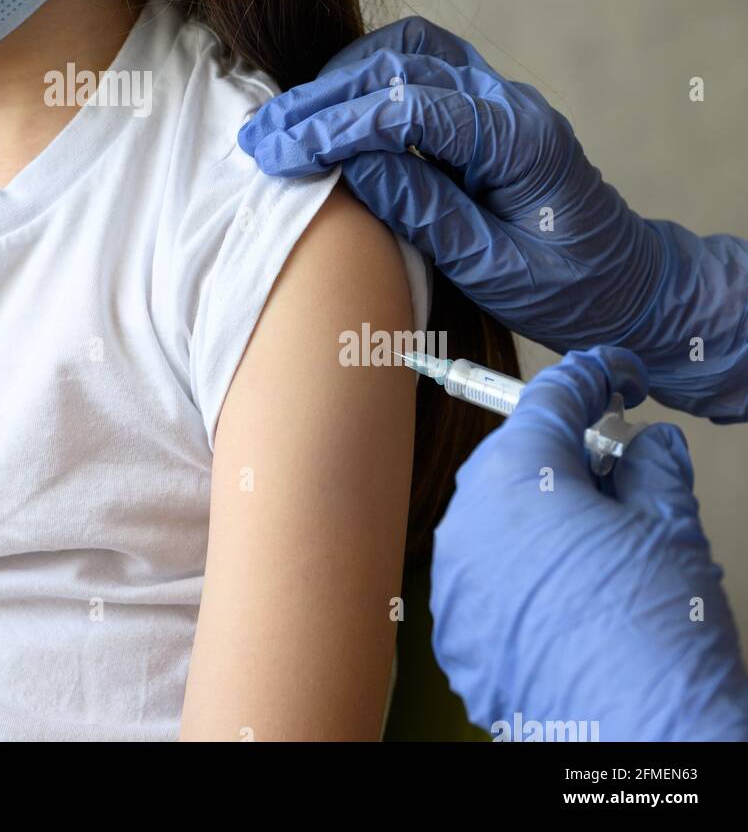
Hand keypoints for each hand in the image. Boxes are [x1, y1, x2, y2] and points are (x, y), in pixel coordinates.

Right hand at [238, 16, 747, 420]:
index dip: (334, 127)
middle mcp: (509, 102)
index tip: (278, 153)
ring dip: (340, 78)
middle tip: (262, 137)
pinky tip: (329, 114)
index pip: (408, 109)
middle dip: (321, 99)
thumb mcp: (498, 272)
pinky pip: (416, 65)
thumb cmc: (572, 290)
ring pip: (406, 48)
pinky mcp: (481, 105)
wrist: (631, 286)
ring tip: (289, 123)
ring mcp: (497, 95)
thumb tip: (352, 166)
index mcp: (520, 141)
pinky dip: (365, 80)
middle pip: (399, 65)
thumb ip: (427, 214)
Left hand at [430, 347, 747, 741]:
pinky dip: (521, 580)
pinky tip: (569, 604)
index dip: (592, 380)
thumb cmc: (653, 637)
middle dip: (566, 461)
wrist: (640, 746)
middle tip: (621, 479)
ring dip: (541, 525)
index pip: (551, 399)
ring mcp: (454, 579)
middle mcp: (467, 518)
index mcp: (516, 473)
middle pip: (516, 460)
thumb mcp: (670, 529)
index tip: (614, 379)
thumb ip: (653, 468)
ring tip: (602, 557)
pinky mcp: (455, 634)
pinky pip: (485, 583)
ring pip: (496, 523)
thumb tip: (650, 447)